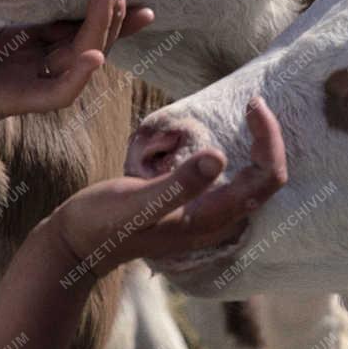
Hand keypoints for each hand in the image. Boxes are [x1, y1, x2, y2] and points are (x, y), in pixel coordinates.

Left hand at [0, 0, 153, 158]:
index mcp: (23, 42)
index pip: (73, 23)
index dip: (100, 7)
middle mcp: (33, 63)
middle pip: (87, 40)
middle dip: (110, 15)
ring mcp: (26, 82)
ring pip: (80, 62)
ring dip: (100, 32)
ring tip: (110, 1)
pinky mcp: (13, 100)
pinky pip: (56, 93)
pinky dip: (77, 77)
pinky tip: (93, 55)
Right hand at [45, 98, 286, 279]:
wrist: (78, 244)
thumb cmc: (104, 223)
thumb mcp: (137, 201)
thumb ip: (179, 184)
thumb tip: (220, 157)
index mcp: (211, 220)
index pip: (266, 180)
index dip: (269, 141)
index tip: (253, 105)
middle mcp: (218, 223)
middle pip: (267, 182)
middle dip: (269, 140)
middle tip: (254, 104)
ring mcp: (209, 220)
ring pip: (255, 184)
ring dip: (259, 149)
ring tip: (250, 115)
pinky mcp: (197, 212)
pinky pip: (237, 184)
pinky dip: (244, 157)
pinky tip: (233, 137)